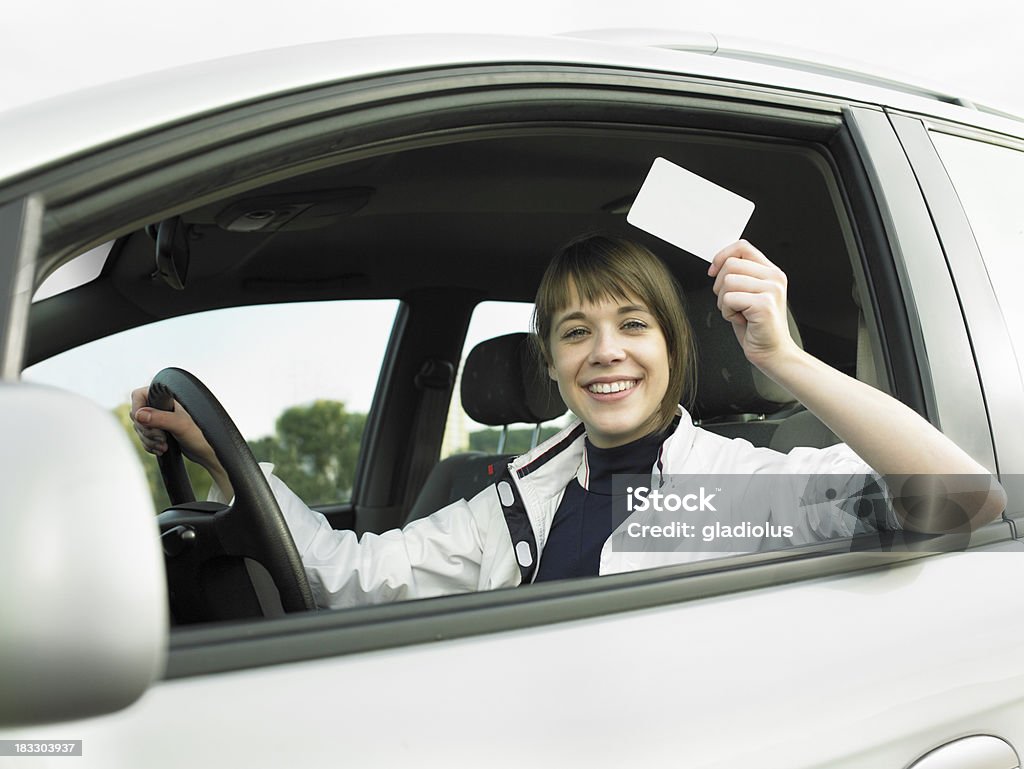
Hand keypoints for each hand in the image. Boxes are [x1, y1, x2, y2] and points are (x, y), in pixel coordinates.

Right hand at [130, 386, 222, 475]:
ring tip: (164, 446)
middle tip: (162, 438)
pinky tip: (162, 449)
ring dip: (149, 440)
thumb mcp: (180, 425)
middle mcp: (164, 405)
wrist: (209, 452)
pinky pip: (145, 437)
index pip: (139, 395)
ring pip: (140, 428)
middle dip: (147, 430)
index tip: (144, 423)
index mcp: (169, 396)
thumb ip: (160, 418)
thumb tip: (138, 415)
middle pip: (137, 414)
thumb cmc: (202, 435)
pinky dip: (150, 444)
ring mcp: (162, 418)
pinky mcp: (162, 430)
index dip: (138, 409)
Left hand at [707, 240, 797, 369]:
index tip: (713, 272)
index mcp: (771, 272)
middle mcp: (774, 277)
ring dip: (724, 302)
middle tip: (732, 303)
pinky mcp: (764, 304)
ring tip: (739, 313)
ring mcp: (771, 290)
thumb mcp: (748, 294)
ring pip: (727, 282)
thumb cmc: (757, 326)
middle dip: (720, 286)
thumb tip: (717, 265)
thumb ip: (739, 276)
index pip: (742, 247)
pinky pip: (729, 299)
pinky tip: (742, 320)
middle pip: (730, 265)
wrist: (772, 352)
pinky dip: (728, 313)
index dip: (722, 256)